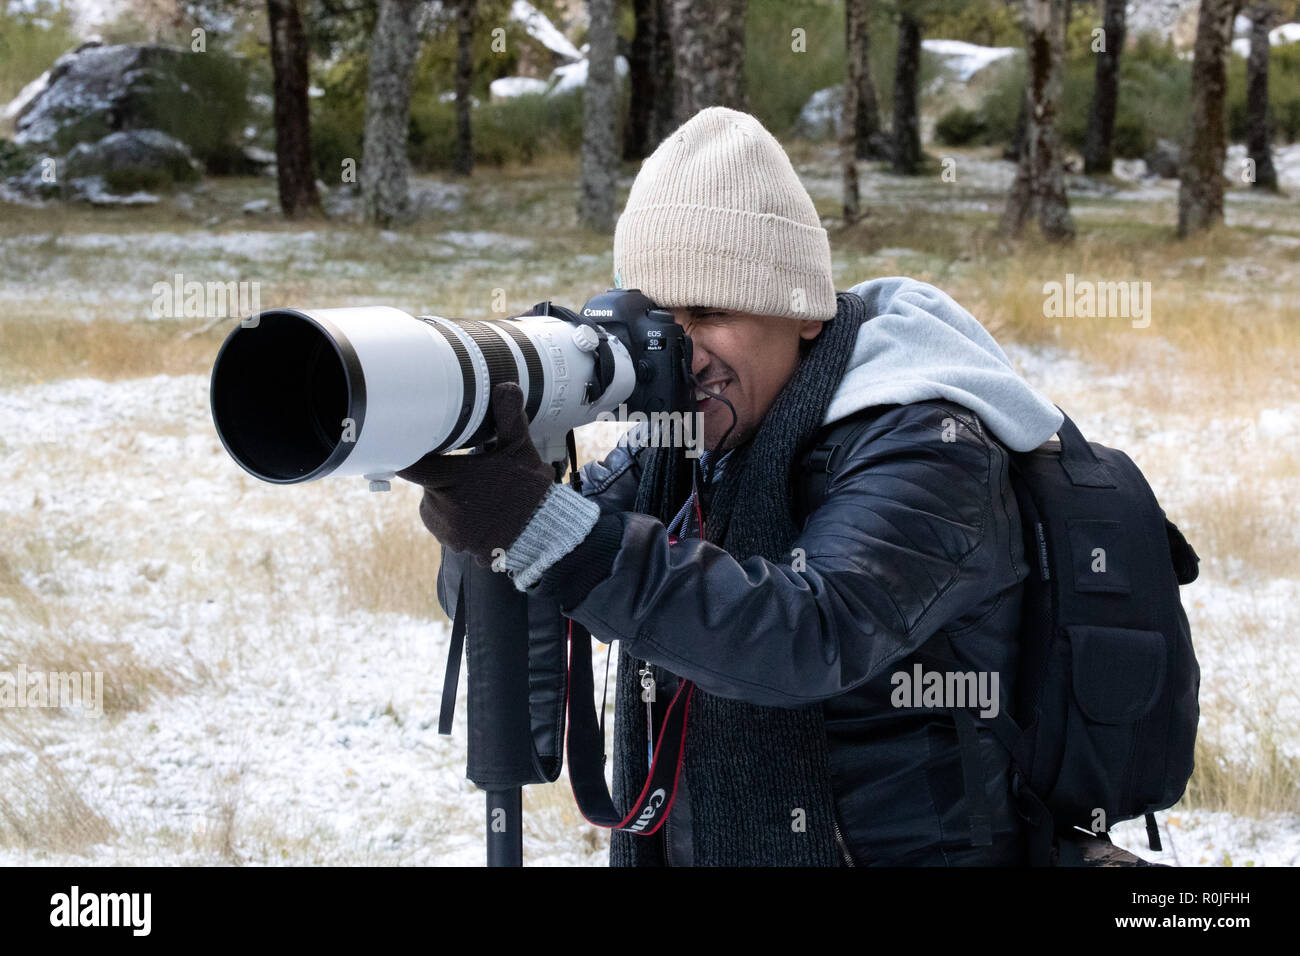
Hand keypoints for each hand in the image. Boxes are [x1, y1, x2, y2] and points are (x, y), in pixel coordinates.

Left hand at [397, 382, 554, 565]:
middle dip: (442, 475)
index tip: (409, 444)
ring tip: (477, 495)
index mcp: (450, 478)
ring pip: (434, 505)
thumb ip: (508, 416)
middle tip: (469, 472)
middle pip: (426, 483)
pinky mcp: (454, 545)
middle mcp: (442, 506)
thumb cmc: (529, 490)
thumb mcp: (520, 448)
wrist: (543, 534)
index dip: (406, 453)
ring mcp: (447, 528)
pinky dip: (455, 520)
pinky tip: (479, 514)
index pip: (410, 465)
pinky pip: (445, 527)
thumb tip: (506, 385)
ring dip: (446, 498)